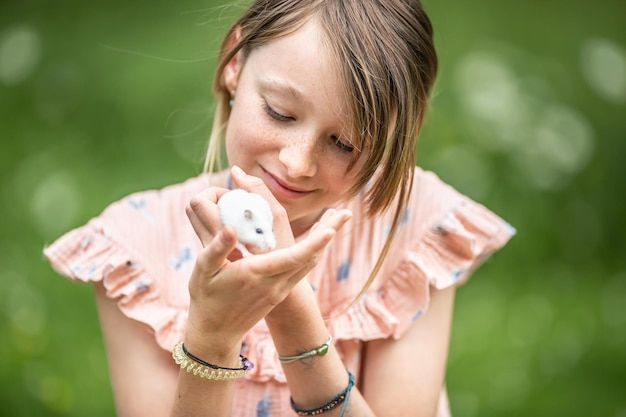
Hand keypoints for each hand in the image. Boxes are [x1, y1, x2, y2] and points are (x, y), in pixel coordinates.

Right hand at [184, 166, 351, 353]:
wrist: (214, 333)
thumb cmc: (205, 298)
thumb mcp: (203, 270)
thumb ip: (217, 247)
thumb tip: (230, 228)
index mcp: (257, 274)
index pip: (293, 258)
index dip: (313, 244)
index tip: (331, 230)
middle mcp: (274, 284)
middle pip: (310, 257)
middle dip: (329, 233)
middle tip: (347, 213)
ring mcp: (280, 289)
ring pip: (309, 263)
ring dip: (324, 241)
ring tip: (335, 218)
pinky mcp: (280, 292)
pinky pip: (303, 268)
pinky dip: (313, 251)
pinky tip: (317, 239)